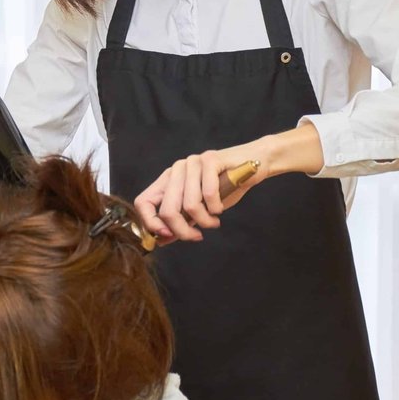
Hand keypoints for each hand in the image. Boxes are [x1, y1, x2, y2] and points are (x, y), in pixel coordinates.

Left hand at [134, 123, 324, 243]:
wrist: (255, 163)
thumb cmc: (227, 186)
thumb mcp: (200, 208)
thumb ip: (181, 221)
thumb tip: (161, 240)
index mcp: (168, 179)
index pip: (143, 202)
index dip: (150, 223)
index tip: (167, 237)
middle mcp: (177, 169)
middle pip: (167, 209)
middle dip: (182, 231)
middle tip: (197, 236)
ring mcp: (192, 162)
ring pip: (190, 205)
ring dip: (205, 221)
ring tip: (214, 220)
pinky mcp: (210, 159)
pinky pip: (208, 194)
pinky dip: (216, 208)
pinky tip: (220, 208)